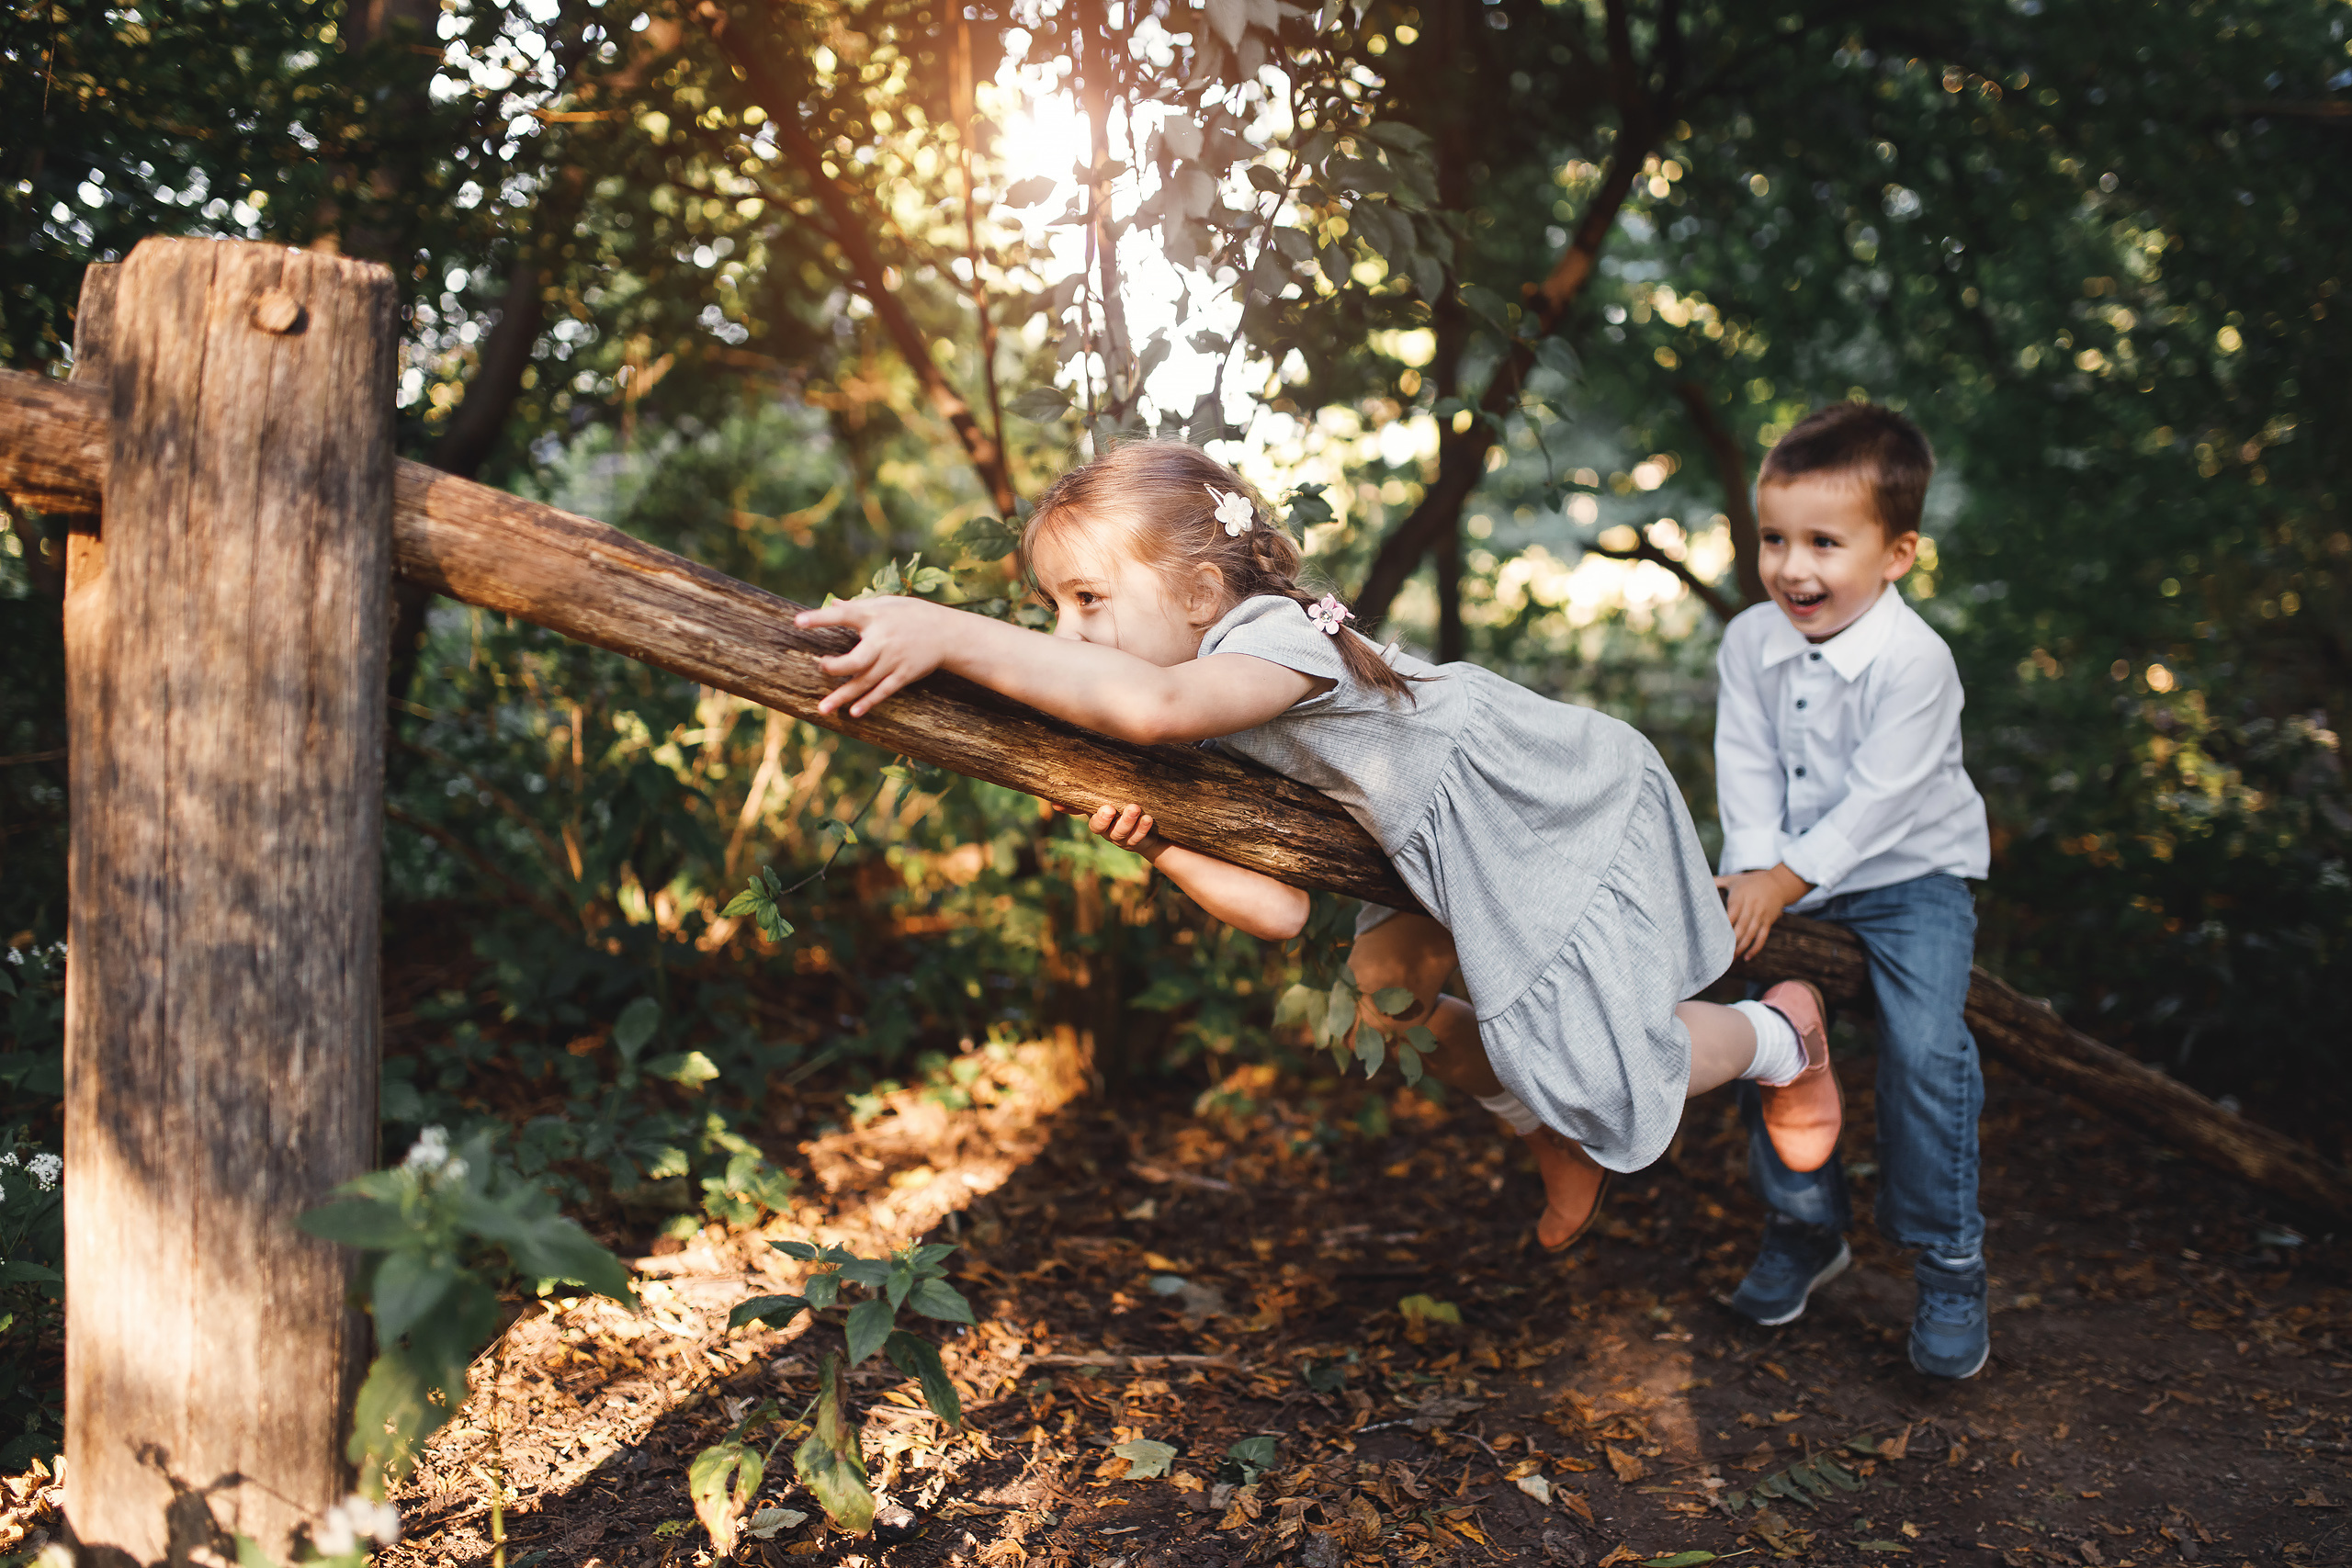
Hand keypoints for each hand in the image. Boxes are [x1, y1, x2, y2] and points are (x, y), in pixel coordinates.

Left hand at [793, 596, 957, 717]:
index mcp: (875, 616)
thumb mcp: (888, 603)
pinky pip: (883, 691)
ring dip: (844, 696)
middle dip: (836, 666)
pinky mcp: (903, 675)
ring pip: (865, 681)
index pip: (843, 615)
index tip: (798, 622)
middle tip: (821, 667)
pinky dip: (869, 702)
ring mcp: (893, 660)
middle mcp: (883, 640)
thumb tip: (833, 603)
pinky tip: (854, 712)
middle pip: (856, 659)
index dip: (820, 618)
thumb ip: (859, 605)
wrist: (948, 634)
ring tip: (823, 709)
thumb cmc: (914, 614)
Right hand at [1057, 801, 1163, 855]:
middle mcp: (1108, 832)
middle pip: (1104, 830)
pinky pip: (1138, 838)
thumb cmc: (1120, 807)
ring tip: (1135, 808)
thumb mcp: (1104, 801)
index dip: (1098, 818)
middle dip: (1107, 820)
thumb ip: (1083, 801)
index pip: (1093, 822)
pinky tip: (1148, 818)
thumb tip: (1054, 803)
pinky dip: (1142, 828)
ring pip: (1122, 834)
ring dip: (1128, 821)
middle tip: (1111, 808)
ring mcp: (1122, 839)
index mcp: (1098, 820)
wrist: (1144, 824)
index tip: (1105, 808)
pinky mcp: (1137, 842)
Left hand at [1714, 865, 1812, 960]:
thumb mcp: (1734, 879)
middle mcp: (1750, 907)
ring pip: (1751, 934)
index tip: (1713, 937)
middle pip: (1740, 927)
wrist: (1778, 883)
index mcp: (1739, 898)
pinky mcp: (1768, 922)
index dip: (1723, 927)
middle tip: (1720, 954)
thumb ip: (1717, 881)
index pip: (1730, 914)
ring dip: (1741, 948)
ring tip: (1731, 958)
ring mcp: (1760, 915)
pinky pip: (1762, 937)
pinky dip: (1755, 948)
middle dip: (1731, 942)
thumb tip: (1699, 880)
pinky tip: (1747, 957)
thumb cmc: (1750, 882)